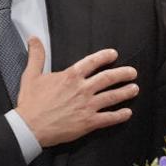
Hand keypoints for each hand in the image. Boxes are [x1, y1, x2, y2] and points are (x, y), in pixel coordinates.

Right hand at [14, 39, 138, 147]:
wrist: (30, 126)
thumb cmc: (31, 102)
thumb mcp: (31, 75)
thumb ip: (37, 56)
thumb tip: (34, 39)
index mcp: (70, 76)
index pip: (92, 62)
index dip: (104, 57)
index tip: (114, 54)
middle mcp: (82, 89)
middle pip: (108, 78)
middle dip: (123, 74)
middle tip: (133, 72)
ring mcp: (88, 106)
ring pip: (113, 97)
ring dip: (126, 92)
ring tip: (135, 89)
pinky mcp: (90, 122)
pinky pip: (110, 118)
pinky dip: (121, 115)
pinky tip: (128, 113)